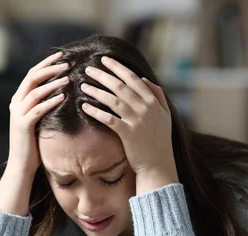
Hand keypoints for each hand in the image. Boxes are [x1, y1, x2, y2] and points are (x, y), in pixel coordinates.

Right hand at [7, 52, 69, 175]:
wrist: (21, 164)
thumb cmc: (34, 143)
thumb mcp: (38, 120)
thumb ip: (43, 105)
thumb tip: (62, 91)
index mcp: (18, 100)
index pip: (31, 75)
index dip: (46, 64)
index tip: (61, 56)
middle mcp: (15, 103)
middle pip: (31, 78)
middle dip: (49, 69)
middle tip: (67, 63)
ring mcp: (17, 114)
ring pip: (35, 92)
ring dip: (52, 83)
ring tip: (68, 78)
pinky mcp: (23, 125)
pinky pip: (38, 109)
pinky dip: (51, 101)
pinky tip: (63, 97)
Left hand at [80, 57, 177, 188]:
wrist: (158, 164)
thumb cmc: (159, 140)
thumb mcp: (164, 115)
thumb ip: (157, 95)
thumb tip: (144, 79)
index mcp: (153, 101)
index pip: (133, 78)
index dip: (118, 67)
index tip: (105, 59)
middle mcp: (145, 108)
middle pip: (120, 86)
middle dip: (103, 75)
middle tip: (88, 68)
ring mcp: (136, 121)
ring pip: (113, 100)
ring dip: (96, 91)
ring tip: (82, 85)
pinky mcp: (127, 134)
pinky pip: (108, 119)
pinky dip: (96, 111)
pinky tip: (84, 106)